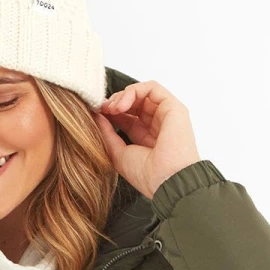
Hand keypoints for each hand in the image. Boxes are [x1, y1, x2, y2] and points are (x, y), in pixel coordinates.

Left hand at [93, 79, 201, 200]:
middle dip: (115, 102)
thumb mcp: (118, 153)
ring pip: (142, 93)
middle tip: (103, 109)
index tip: (97, 114)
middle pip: (133, 102)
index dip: (110, 112)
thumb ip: (106, 133)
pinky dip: (134, 91)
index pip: (126, 116)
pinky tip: (122, 104)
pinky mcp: (173, 107)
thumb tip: (96, 114)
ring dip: (122, 96)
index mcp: (145, 138)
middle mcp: (157, 125)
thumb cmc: (148, 175)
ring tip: (112, 108)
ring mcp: (166, 115)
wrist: (168, 181)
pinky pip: (152, 88)